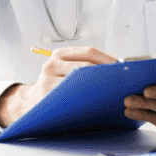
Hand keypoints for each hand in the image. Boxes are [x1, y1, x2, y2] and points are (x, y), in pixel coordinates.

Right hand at [0, 46, 116, 127]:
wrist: (30, 104)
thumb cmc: (56, 87)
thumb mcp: (65, 70)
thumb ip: (84, 66)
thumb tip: (117, 68)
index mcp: (60, 54)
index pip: (89, 52)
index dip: (108, 59)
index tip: (124, 67)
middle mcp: (52, 64)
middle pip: (85, 66)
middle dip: (106, 73)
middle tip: (122, 81)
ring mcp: (47, 80)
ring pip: (79, 81)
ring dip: (98, 87)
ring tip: (113, 92)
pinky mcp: (47, 97)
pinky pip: (71, 97)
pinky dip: (86, 99)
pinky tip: (98, 103)